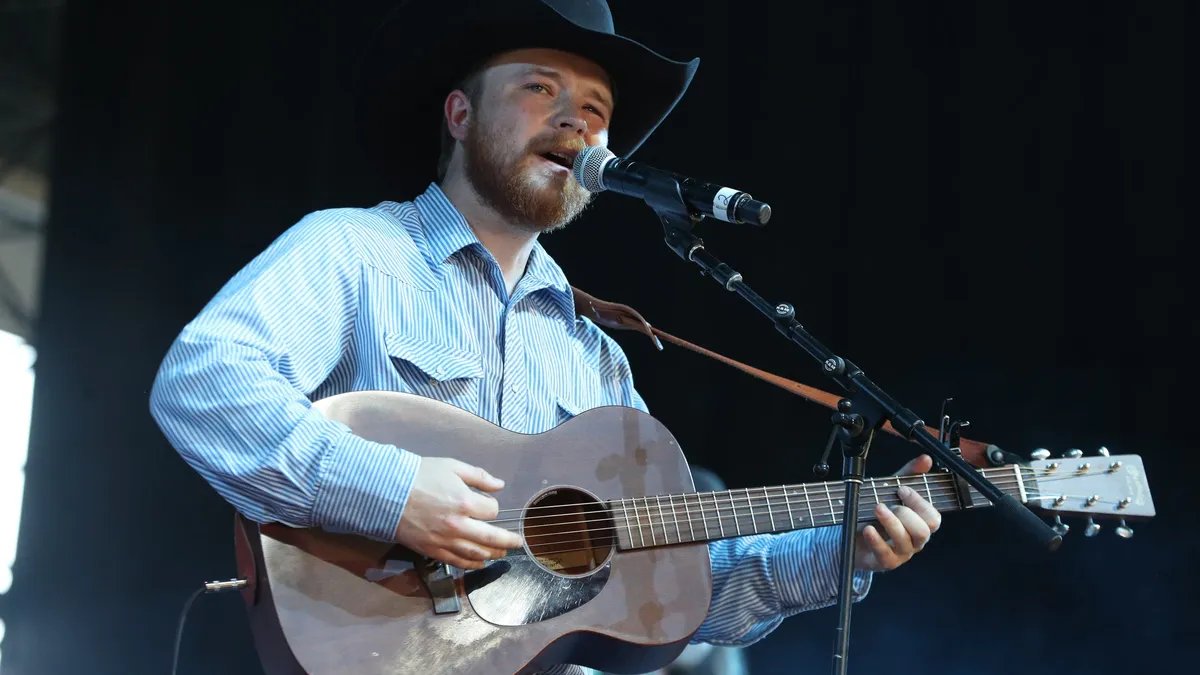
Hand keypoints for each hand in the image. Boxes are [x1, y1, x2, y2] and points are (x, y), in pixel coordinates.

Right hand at [395, 457, 523, 568]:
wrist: (386, 492)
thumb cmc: (420, 475)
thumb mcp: (452, 467)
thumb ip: (479, 476)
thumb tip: (500, 485)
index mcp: (465, 502)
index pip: (492, 511)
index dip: (493, 507)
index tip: (488, 504)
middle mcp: (458, 525)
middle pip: (491, 538)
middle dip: (508, 541)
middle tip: (518, 542)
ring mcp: (445, 540)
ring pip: (476, 553)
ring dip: (493, 554)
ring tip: (502, 552)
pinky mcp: (433, 550)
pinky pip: (458, 562)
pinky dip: (472, 564)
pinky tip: (480, 562)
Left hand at [854, 454, 941, 571]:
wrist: (852, 537)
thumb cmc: (876, 515)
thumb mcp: (890, 492)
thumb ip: (909, 475)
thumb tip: (926, 459)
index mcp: (920, 525)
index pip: (933, 518)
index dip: (920, 503)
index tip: (902, 489)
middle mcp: (914, 541)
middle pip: (923, 531)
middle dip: (906, 513)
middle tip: (886, 502)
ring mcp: (900, 553)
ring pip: (905, 541)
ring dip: (890, 523)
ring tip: (876, 509)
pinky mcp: (884, 562)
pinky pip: (885, 554)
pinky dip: (876, 540)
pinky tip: (868, 528)